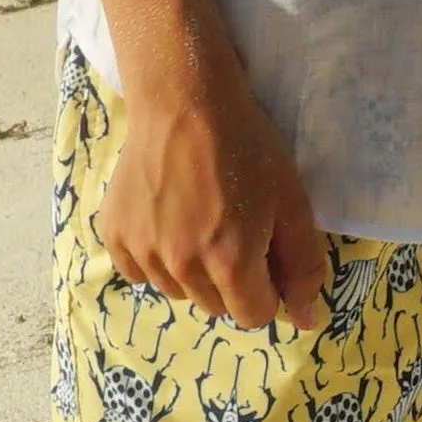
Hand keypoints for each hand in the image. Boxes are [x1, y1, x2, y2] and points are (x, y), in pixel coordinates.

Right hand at [100, 58, 326, 329]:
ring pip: (179, 292)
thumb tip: (307, 320)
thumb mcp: (292, 207)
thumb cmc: (247, 150)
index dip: (266, 291)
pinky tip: (167, 225)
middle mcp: (181, 266)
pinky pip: (138, 273)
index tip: (264, 259)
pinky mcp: (114, 232)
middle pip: (217, 307)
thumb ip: (303, 268)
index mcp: (230, 263)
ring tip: (199, 224)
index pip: (253, 316)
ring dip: (194, 273)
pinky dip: (155, 260)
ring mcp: (142, 249)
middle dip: (232, 283)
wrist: (184, 101)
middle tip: (232, 234)